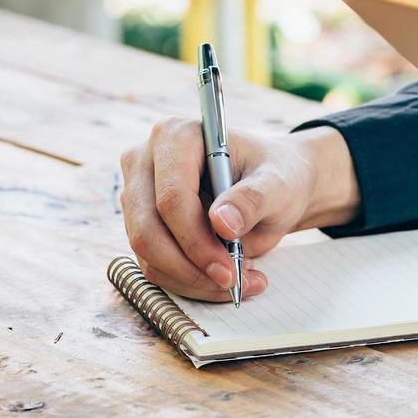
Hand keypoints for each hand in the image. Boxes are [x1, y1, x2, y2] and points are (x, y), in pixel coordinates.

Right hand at [119, 120, 358, 301]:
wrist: (273, 187)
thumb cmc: (276, 176)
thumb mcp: (279, 184)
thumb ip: (253, 198)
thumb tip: (222, 223)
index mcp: (177, 136)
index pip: (171, 198)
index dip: (196, 240)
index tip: (229, 268)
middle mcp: (146, 162)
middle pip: (148, 230)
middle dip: (192, 266)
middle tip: (233, 281)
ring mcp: (138, 195)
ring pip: (148, 255)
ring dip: (193, 278)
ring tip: (241, 277)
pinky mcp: (141, 224)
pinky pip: (155, 266)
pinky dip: (189, 281)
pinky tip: (225, 274)